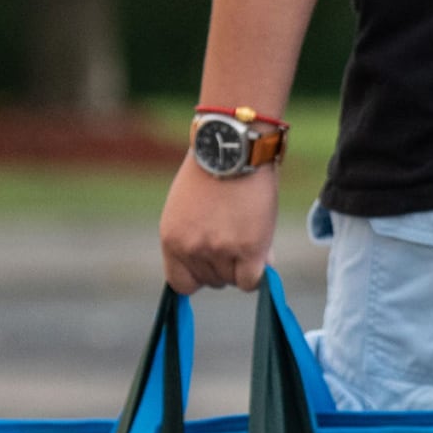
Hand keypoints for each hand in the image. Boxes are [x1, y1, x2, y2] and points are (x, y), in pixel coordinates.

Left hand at [160, 155, 279, 292]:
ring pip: (234, 281)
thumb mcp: (192, 208)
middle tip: (236, 239)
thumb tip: (232, 268)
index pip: (180, 283)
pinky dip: (258, 272)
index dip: (198, 277)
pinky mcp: (249, 249)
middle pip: (212, 281)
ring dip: (243, 265)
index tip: (210, 266)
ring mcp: (220, 250)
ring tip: (247, 233)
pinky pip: (252, 281)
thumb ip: (204, 240)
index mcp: (172, 238)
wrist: (235, 149)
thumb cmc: (215, 172)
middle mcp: (192, 248)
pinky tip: (260, 252)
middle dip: (225, 266)